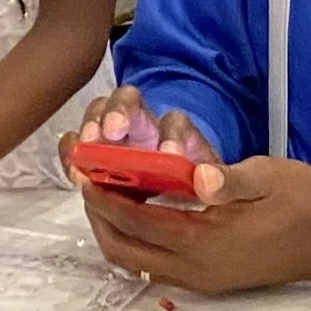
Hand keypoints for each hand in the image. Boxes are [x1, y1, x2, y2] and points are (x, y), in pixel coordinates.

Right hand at [60, 83, 226, 201]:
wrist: (200, 206)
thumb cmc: (214, 193)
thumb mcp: (238, 188)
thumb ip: (229, 183)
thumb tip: (208, 182)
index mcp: (182, 136)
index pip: (174, 122)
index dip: (170, 134)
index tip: (169, 154)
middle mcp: (147, 132)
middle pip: (126, 104)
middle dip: (116, 114)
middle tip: (110, 134)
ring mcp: (118, 144)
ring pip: (97, 121)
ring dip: (87, 135)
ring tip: (84, 157)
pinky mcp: (98, 164)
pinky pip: (78, 150)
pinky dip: (72, 158)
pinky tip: (75, 174)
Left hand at [76, 150, 310, 297]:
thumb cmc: (303, 202)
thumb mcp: (270, 177)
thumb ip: (231, 178)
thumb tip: (200, 175)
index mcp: (205, 241)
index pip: (137, 222)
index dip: (105, 198)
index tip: (84, 171)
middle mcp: (195, 268)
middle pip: (124, 251)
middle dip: (98, 218)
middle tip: (86, 183)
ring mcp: (200, 279)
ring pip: (136, 263)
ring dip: (115, 232)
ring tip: (105, 196)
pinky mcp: (208, 280)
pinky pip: (155, 266)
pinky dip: (136, 242)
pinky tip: (140, 214)